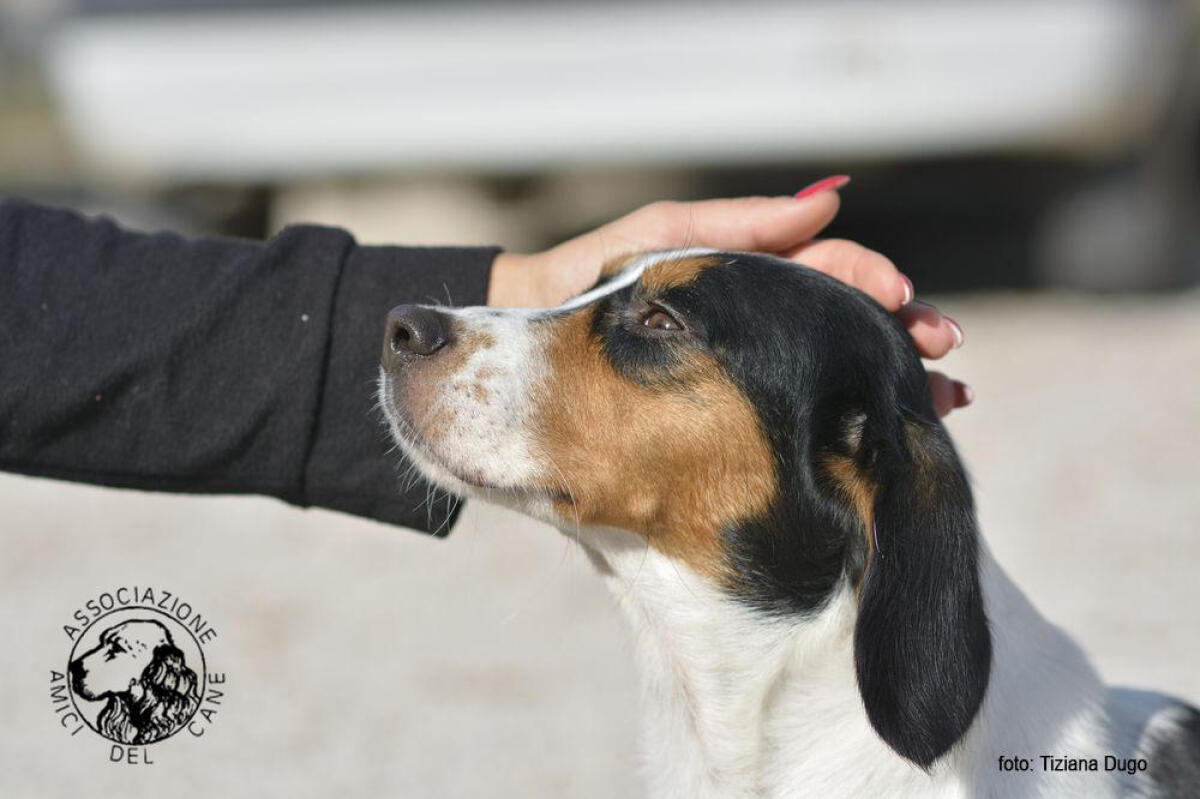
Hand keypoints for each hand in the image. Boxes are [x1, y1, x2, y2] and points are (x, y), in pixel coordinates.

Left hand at [487, 178, 970, 416]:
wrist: (523, 351)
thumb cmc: (584, 284)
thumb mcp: (659, 239)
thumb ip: (738, 225)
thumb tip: (832, 199)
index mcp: (749, 277)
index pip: (830, 273)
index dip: (874, 284)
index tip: (905, 299)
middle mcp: (758, 326)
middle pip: (847, 328)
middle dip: (901, 339)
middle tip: (945, 361)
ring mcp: (747, 374)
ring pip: (834, 378)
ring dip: (890, 389)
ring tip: (940, 407)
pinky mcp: (727, 422)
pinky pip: (795, 422)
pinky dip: (843, 431)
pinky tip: (879, 450)